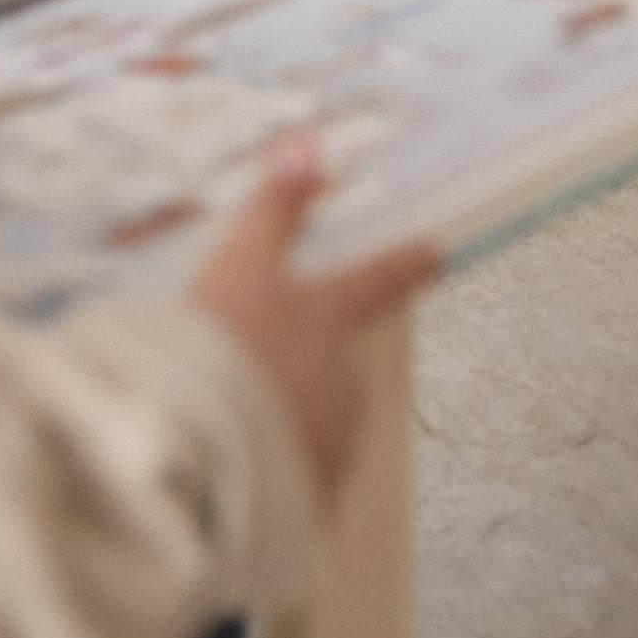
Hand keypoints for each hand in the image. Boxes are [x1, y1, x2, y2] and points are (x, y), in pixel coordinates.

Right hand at [191, 140, 438, 498]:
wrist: (201, 460)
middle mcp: (344, 377)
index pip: (378, 280)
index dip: (406, 264)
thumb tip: (305, 142)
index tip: (436, 254)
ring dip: (273, 420)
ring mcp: (332, 438)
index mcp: (328, 320)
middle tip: (232, 374)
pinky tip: (225, 466)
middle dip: (290, 367)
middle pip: (325, 361)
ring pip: (307, 419)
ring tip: (213, 418)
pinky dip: (266, 469)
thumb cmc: (213, 354)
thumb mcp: (236, 268)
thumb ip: (273, 211)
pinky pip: (291, 475)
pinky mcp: (311, 495)